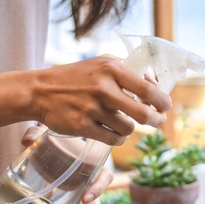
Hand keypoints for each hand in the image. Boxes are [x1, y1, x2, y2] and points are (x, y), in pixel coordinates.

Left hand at [21, 126, 112, 203]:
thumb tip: (26, 140)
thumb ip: (37, 134)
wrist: (53, 149)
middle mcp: (92, 185)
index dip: (98, 189)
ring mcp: (82, 199)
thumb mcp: (48, 134)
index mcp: (94, 166)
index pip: (105, 178)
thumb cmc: (57, 141)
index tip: (85, 198)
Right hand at [33, 56, 171, 144]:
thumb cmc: (75, 77)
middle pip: (143, 114)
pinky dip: (117, 138)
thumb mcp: (101, 63)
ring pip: (128, 129)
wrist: (39, 91)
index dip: (162, 101)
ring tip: (122, 123)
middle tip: (156, 121)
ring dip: (129, 129)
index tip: (165, 106)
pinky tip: (113, 132)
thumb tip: (156, 86)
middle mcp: (103, 88)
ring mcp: (92, 108)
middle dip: (155, 120)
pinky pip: (113, 139)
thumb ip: (128, 71)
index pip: (148, 89)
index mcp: (112, 68)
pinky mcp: (82, 126)